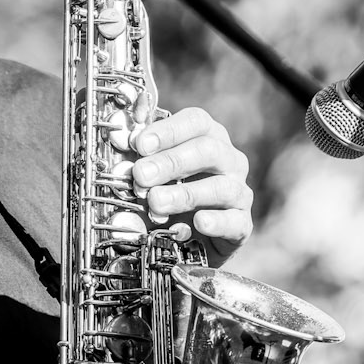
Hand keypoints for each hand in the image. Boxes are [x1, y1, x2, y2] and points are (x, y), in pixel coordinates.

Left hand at [128, 106, 252, 264]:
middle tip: (141, 176)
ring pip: (220, 187)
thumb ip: (140, 159)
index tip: (140, 144)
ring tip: (156, 202)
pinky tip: (198, 222)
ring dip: (184, 194)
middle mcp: (229, 161)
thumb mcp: (152, 174)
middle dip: (170, 162)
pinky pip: (234, 220)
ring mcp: (239, 192)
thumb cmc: (171, 196)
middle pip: (208, 150)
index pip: (196, 121)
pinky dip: (216, 222)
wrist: (192, 242)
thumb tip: (120, 144)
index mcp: (209, 138)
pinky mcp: (242, 224)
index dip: (168, 130)